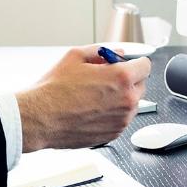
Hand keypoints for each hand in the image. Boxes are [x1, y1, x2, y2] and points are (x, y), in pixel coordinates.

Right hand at [15, 45, 150, 151]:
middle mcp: (126, 100)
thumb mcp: (75, 56)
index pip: (145, 66)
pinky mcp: (114, 134)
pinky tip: (92, 109)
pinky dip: (112, 114)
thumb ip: (102, 52)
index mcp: (121, 77)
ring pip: (132, 104)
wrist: (42, 117)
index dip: (135, 62)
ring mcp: (121, 120)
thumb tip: (116, 53)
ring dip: (121, 98)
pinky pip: (121, 120)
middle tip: (108, 78)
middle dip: (128, 80)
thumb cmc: (55, 89)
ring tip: (95, 95)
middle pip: (141, 85)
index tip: (129, 64)